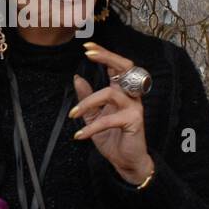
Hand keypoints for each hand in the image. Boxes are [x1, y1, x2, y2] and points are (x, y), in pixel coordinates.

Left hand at [70, 41, 152, 185]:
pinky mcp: (134, 121)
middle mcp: (130, 95)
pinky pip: (109, 119)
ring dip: (88, 102)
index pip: (116, 66)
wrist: (125, 161)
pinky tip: (80, 135)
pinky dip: (91, 127)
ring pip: (110, 93)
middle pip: (125, 67)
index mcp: (122, 91)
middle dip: (107, 57)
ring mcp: (134, 107)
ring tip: (73, 115)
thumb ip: (87, 97)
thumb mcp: (93, 116)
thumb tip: (77, 77)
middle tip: (88, 54)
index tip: (87, 46)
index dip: (104, 54)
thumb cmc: (112, 137)